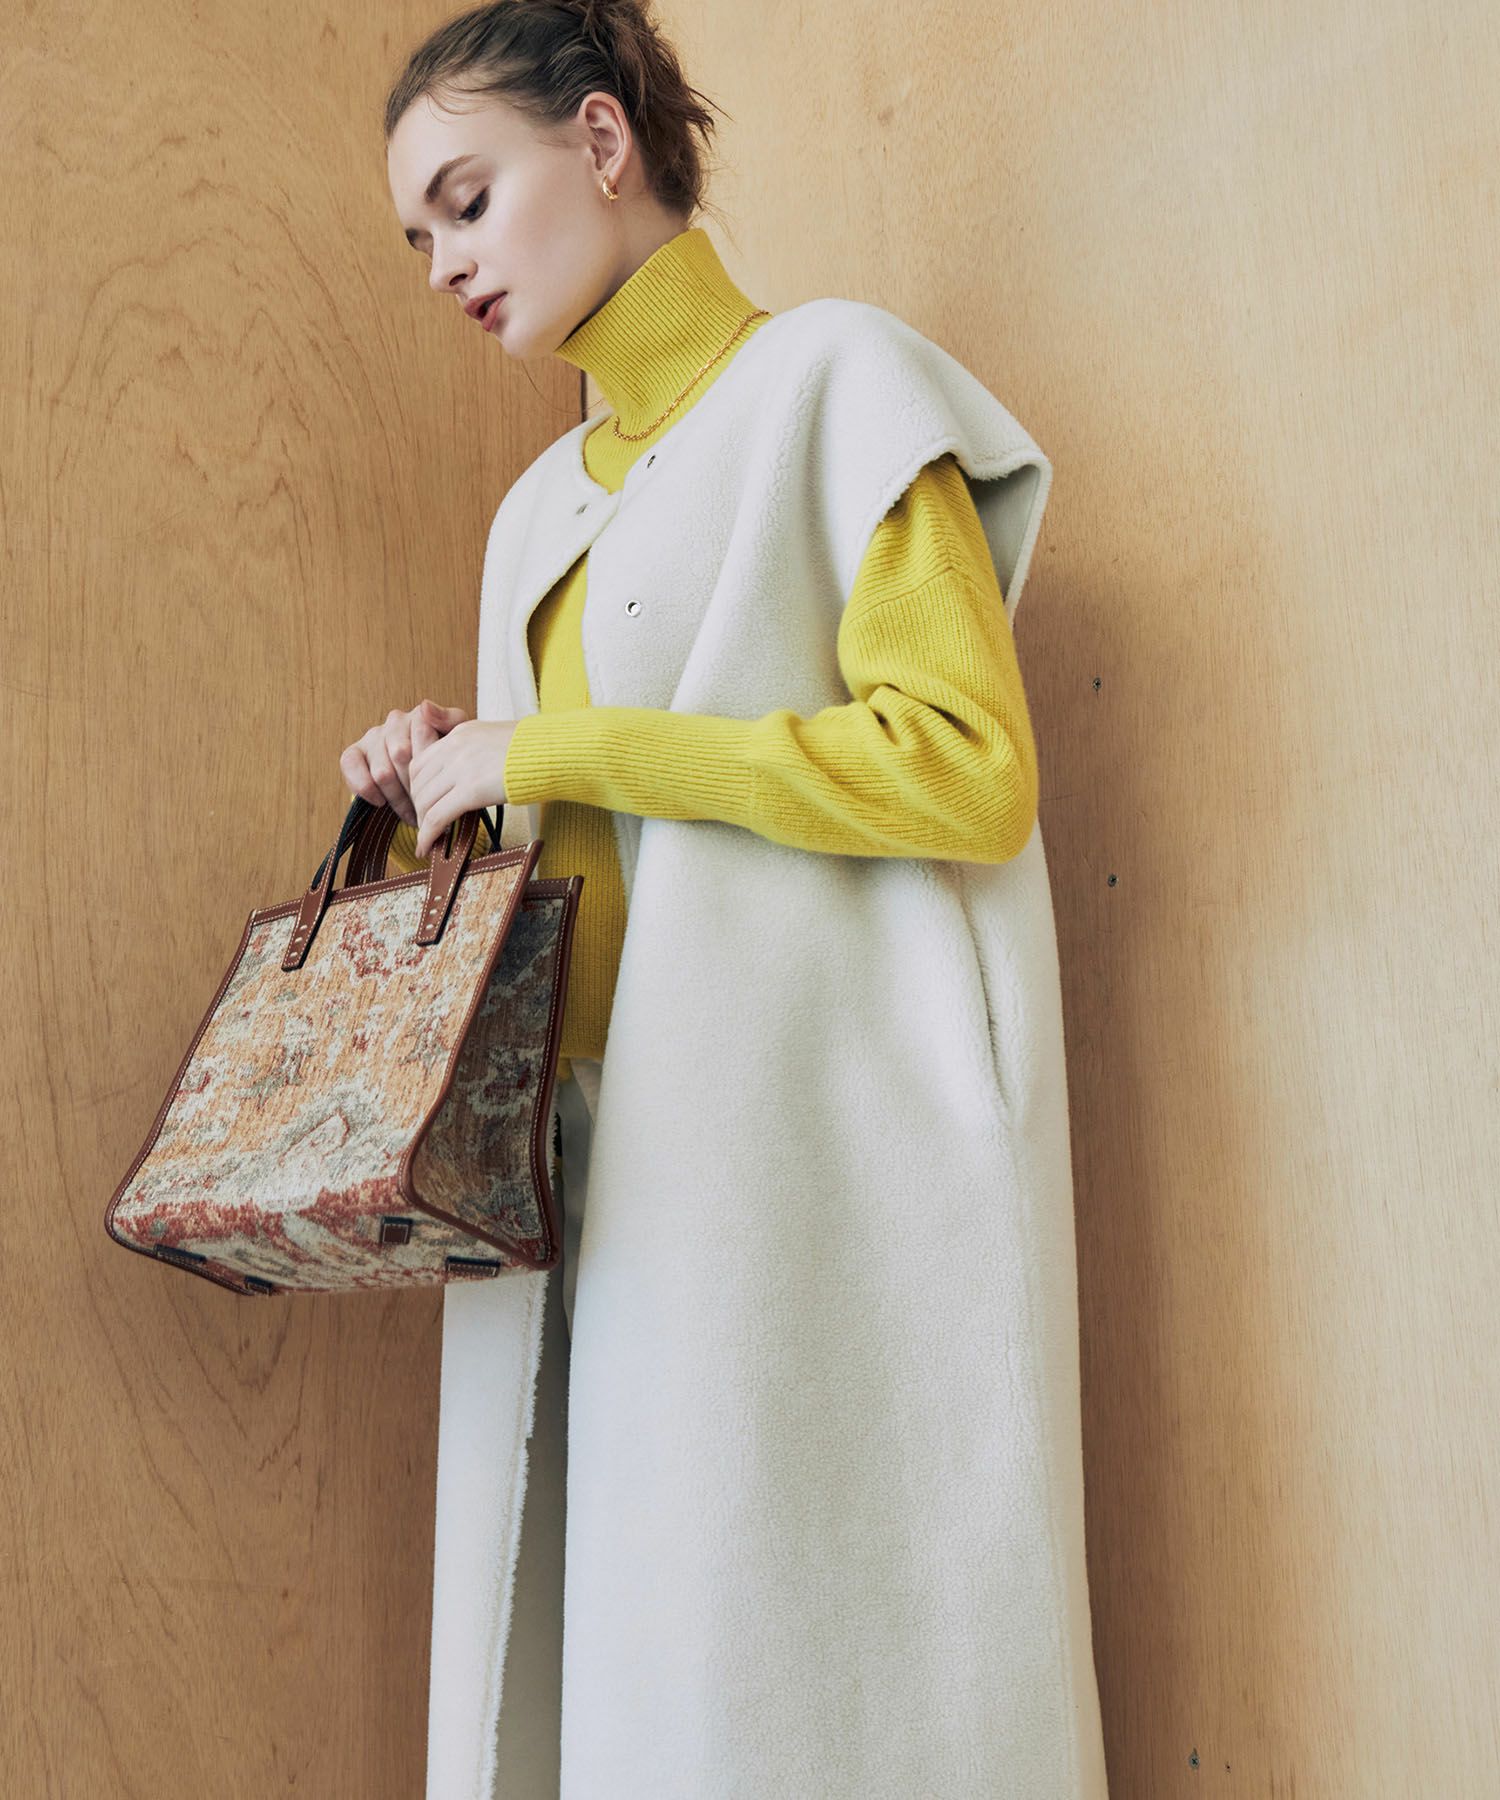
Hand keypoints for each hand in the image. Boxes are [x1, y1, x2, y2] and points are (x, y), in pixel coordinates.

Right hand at [340, 698, 470, 828]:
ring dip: (396, 797)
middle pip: (401, 757)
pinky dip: (366, 788)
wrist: (427, 780)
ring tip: (411, 814)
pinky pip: (350, 766)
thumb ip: (450, 720)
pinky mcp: (353, 753)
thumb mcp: (458, 741)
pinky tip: (380, 802)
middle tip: (428, 810)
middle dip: (416, 788)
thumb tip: (424, 706)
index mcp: (420, 716)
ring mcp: (373, 737)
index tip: (440, 789)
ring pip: (381, 771)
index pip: (422, 734)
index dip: (430, 767)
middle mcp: (394, 722)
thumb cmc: (445, 762)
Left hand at [409, 708, 518, 858]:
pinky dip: (428, 835)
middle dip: (418, 808)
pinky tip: (427, 846)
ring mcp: (461, 768)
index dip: (417, 788)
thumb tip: (444, 734)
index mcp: (458, 734)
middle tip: (425, 824)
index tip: (423, 803)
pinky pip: (437, 817)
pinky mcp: (471, 790)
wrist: (551, 751)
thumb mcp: (489, 733)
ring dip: (422, 823)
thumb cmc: (530, 747)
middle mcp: (454, 748)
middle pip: (418, 784)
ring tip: (428, 838)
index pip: (420, 762)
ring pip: (424, 801)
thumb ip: (463, 737)